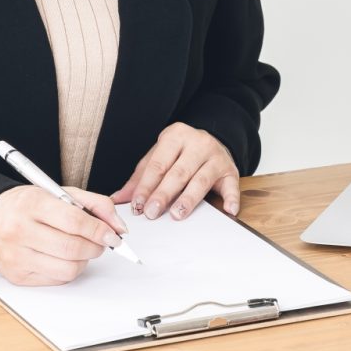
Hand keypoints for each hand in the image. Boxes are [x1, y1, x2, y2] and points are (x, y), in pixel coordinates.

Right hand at [0, 185, 127, 285]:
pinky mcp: (17, 276)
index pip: (75, 221)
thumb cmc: (26, 205)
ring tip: (82, 249)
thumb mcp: (58, 193)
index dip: (100, 230)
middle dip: (96, 247)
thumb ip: (93, 204)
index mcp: (31, 204)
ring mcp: (17, 257)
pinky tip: (65, 257)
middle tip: (101, 242)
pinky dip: (69, 270)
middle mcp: (20, 231)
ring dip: (85, 261)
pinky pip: (57, 280)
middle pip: (73, 248)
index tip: (113, 234)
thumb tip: (118, 227)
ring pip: (68, 269)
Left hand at [110, 122, 239, 220]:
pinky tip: (228, 210)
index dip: (146, 186)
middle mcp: (198, 143)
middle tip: (152, 212)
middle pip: (178, 172)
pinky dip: (231, 198)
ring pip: (201, 179)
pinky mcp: (231, 170)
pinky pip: (232, 185)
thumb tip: (118, 198)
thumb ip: (139, 178)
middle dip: (163, 194)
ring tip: (177, 214)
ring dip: (188, 199)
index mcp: (175, 135)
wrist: (212, 141)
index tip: (137, 205)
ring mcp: (216, 156)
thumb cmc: (180, 154)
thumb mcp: (158, 157)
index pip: (158, 164)